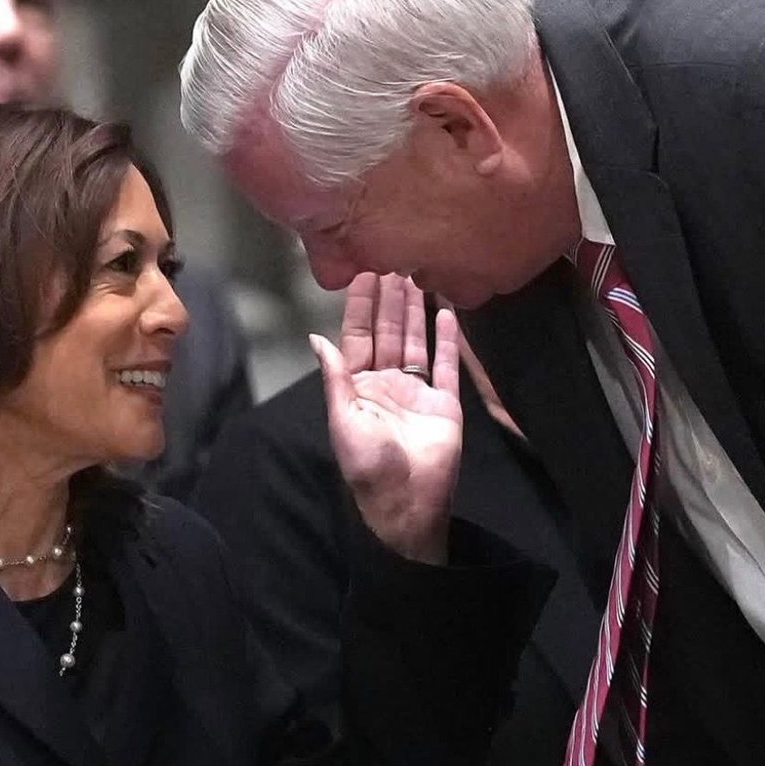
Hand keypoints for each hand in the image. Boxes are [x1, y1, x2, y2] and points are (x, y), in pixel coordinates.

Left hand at [309, 273, 461, 563]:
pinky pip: (446, 366)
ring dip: (416, 312)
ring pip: (416, 343)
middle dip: (390, 301)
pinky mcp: (445, 404)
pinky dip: (447, 340)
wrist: (407, 502)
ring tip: (418, 277)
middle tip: (394, 262)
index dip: (360, 308)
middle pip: (389, 334)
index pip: (358, 338)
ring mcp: (417, 392)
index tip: (364, 274)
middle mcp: (386, 384)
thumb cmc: (368, 466)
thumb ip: (334, 378)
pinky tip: (447, 313)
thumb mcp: (343, 420)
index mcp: (358, 387)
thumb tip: (317, 338)